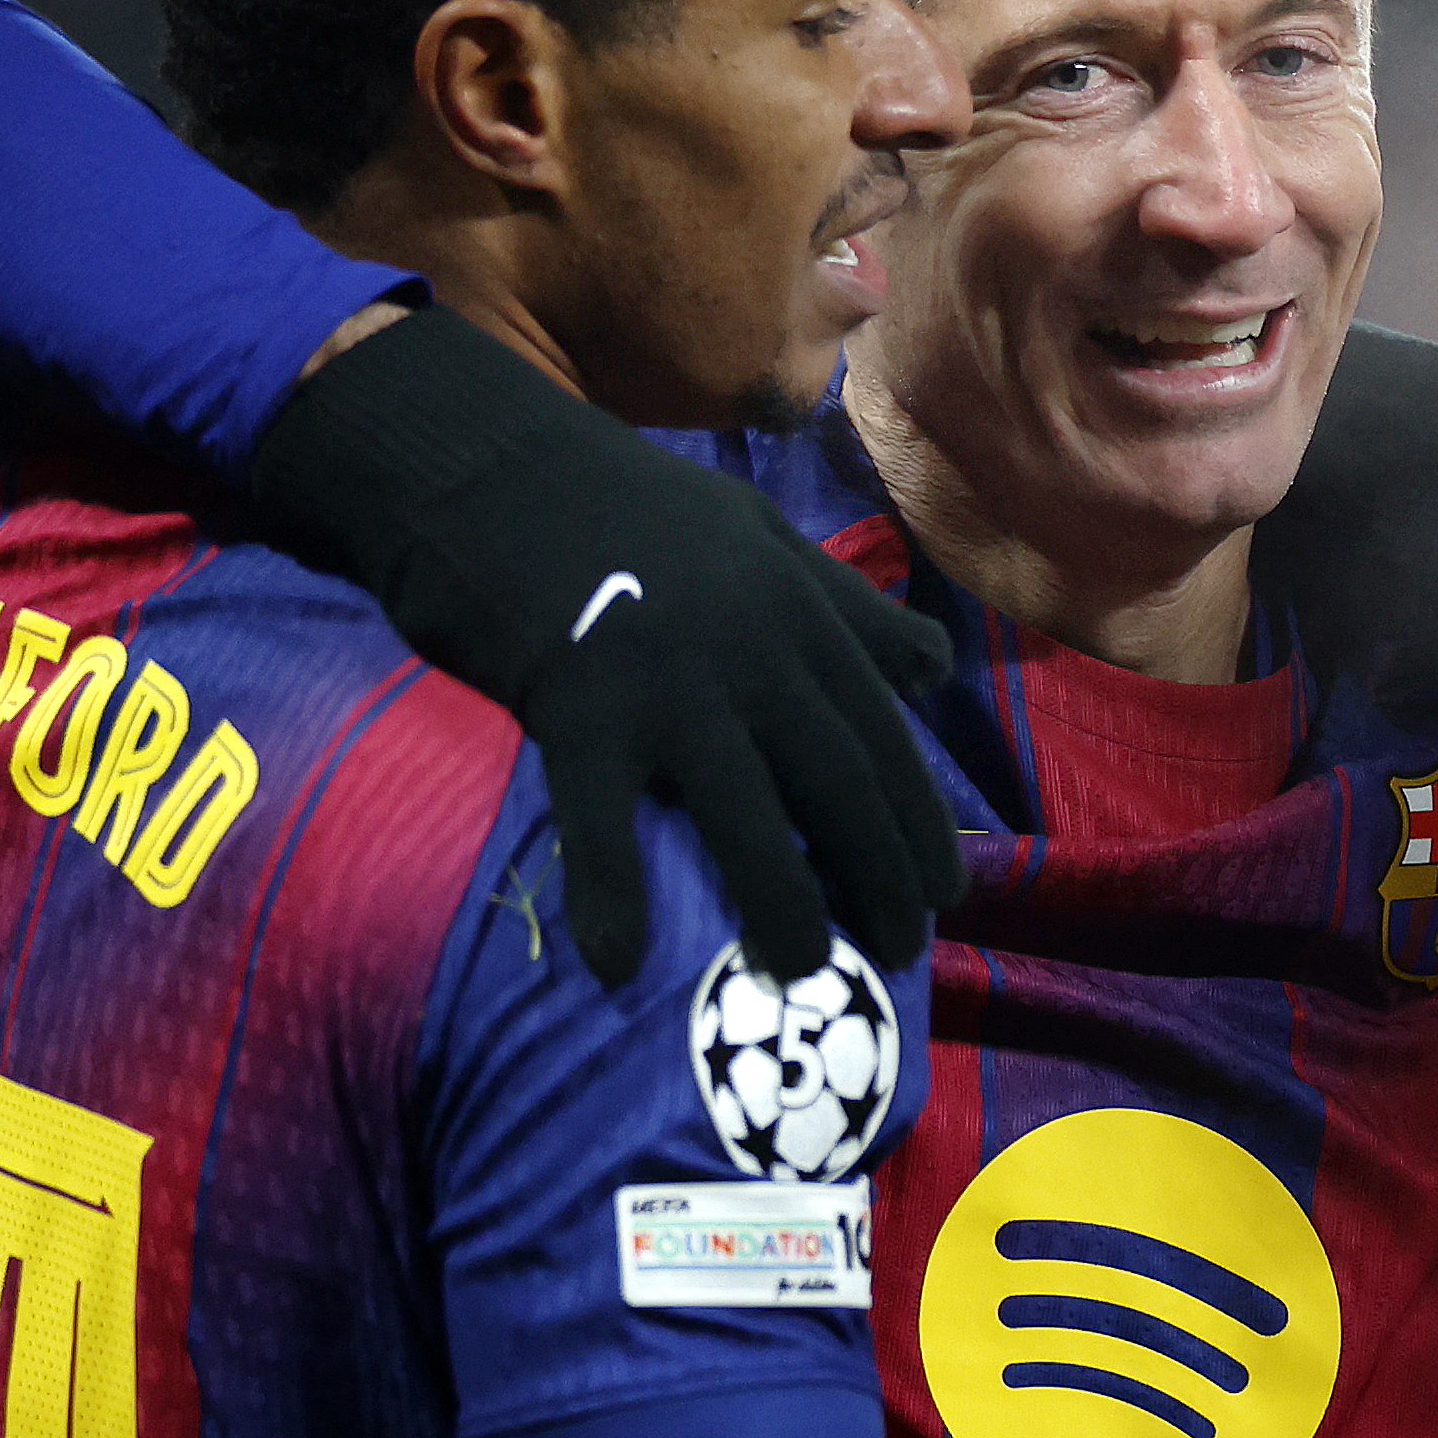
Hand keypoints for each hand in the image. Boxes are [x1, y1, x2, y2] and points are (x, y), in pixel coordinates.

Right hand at [250, 306, 963, 982]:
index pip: (880, 731)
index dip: (919, 819)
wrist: (492, 465)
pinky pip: (601, 815)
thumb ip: (845, 606)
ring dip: (782, 900)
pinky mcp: (579, 706)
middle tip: (902, 951)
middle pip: (838, 780)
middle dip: (880, 873)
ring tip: (802, 972)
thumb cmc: (626, 504)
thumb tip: (933, 665)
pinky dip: (610, 889)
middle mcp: (752, 651)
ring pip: (746, 810)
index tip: (945, 890)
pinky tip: (618, 961)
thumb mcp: (759, 533)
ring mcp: (668, 681)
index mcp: (798, 609)